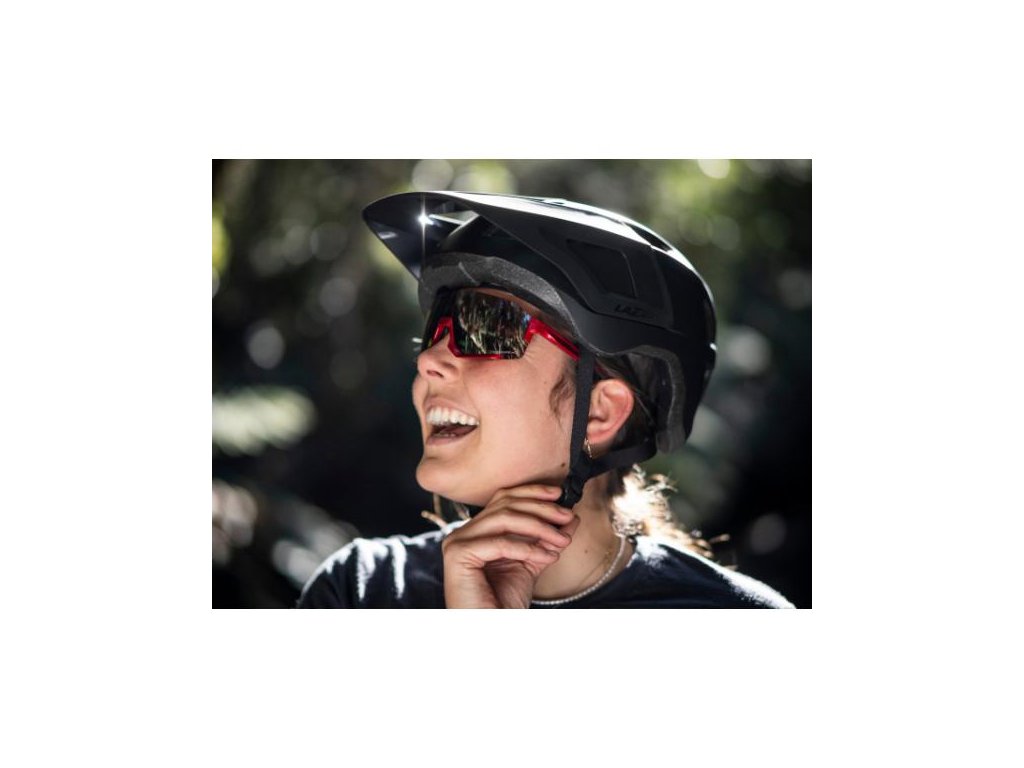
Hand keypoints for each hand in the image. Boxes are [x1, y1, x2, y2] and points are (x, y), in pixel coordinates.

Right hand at [441, 484, 579, 607]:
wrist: (489, 630)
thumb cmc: (503, 602)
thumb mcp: (531, 563)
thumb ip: (546, 539)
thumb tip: (571, 517)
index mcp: (476, 532)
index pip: (503, 498)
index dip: (531, 492)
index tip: (559, 495)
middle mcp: (463, 532)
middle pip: (505, 504)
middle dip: (542, 509)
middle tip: (568, 517)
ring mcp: (457, 541)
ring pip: (505, 519)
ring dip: (540, 527)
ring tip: (561, 540)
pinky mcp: (458, 554)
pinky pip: (500, 543)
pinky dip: (529, 548)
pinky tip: (548, 557)